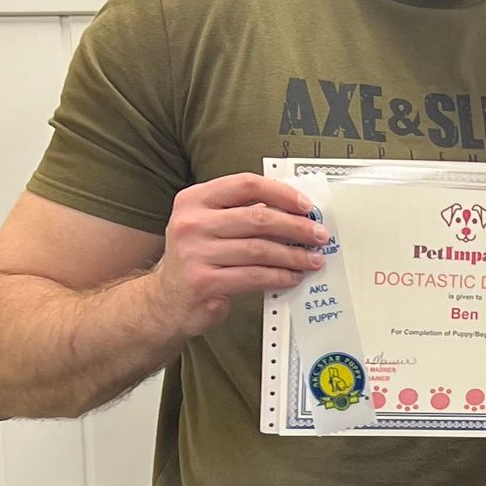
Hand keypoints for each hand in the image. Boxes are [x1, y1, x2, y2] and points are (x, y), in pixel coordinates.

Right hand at [150, 173, 330, 336]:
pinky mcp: (204, 282)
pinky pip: (254, 276)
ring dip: (293, 255)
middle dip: (296, 226)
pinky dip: (279, 276)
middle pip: (258, 217)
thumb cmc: (198, 258)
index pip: (245, 185)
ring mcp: (195, 253)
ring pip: (259, 249)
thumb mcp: (208, 226)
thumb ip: (241, 213)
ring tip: (313, 259)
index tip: (307, 206)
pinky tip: (293, 277)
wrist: (166, 300)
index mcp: (194, 199)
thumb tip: (294, 211)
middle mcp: (191, 222)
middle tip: (319, 235)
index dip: (281, 193)